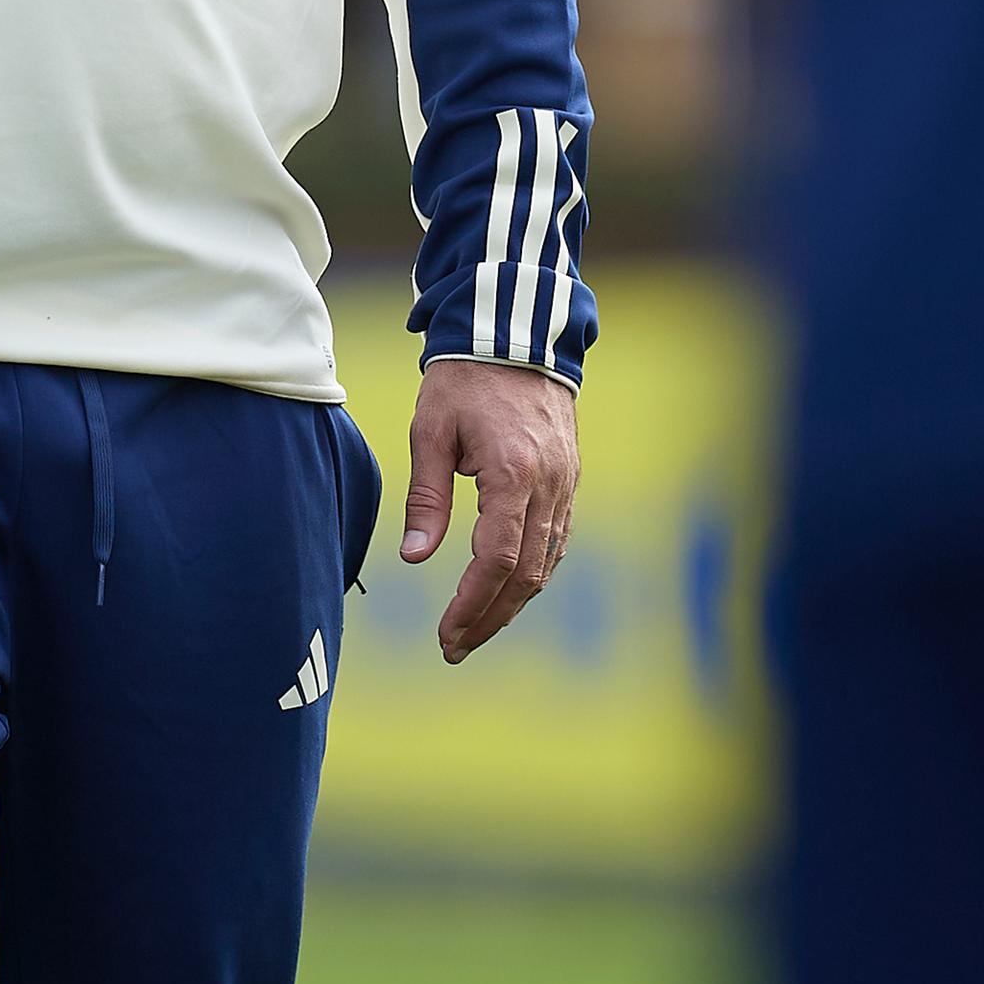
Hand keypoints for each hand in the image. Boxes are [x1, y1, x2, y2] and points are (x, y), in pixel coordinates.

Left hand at [399, 358, 581, 663]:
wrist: (516, 336)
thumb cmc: (464, 380)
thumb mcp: (431, 431)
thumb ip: (427, 498)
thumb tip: (415, 558)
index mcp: (511, 474)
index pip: (497, 560)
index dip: (472, 605)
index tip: (446, 634)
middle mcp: (548, 486)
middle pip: (526, 575)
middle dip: (490, 618)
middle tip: (454, 647)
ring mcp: (565, 486)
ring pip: (546, 564)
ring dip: (512, 604)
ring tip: (474, 630)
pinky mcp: (568, 482)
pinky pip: (555, 541)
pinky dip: (532, 575)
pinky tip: (506, 592)